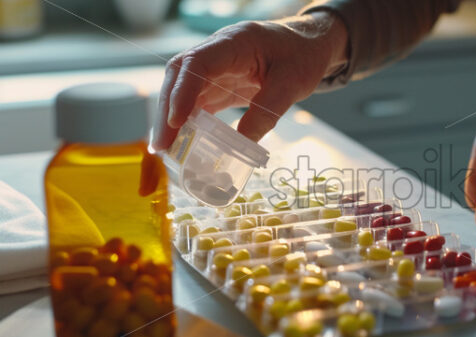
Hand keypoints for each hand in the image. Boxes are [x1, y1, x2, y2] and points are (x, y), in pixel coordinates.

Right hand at [151, 11, 347, 149]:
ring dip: (172, 118)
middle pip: (180, 76)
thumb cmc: (302, 57)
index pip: (197, 63)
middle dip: (167, 110)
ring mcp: (216, 67)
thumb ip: (267, 112)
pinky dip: (188, 121)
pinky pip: (198, 100)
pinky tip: (183, 142)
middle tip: (161, 144)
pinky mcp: (220, 83)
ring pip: (183, 90)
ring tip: (167, 149)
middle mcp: (218, 51)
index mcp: (235, 42)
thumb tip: (242, 144)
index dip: (182, 92)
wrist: (308, 46)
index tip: (175, 121)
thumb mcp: (292, 85)